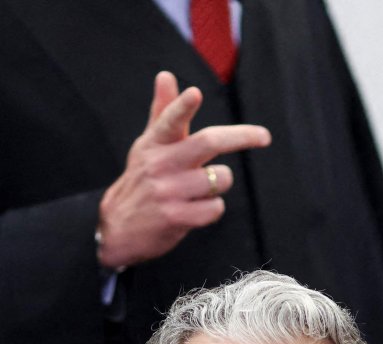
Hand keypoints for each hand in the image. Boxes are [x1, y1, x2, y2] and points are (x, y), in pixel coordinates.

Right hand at [96, 71, 271, 269]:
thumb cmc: (142, 180)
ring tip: (200, 190)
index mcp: (154, 144)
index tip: (195, 94)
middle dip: (242, 137)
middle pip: (208, 142)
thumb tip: (166, 75)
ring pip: (221, 178)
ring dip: (221, 183)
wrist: (118, 229)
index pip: (169, 121)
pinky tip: (195, 211)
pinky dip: (213, 209)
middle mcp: (159, 165)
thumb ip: (163, 112)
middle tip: (265, 136)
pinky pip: (216, 208)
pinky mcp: (175, 218)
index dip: (182, 107)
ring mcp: (167, 192)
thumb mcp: (148, 146)